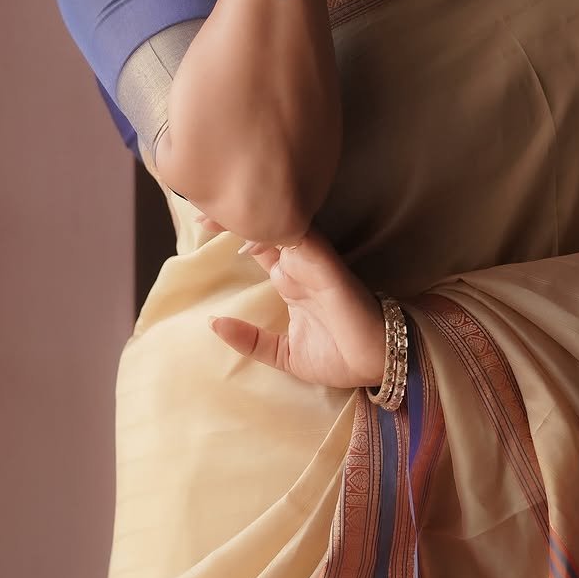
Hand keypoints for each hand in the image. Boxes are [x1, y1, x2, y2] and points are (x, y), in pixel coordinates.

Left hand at [202, 219, 386, 390]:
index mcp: (291, 279)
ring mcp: (314, 265)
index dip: (234, 229)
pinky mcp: (327, 270)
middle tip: (201, 210)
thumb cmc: (338, 357)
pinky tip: (251, 237)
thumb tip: (213, 324)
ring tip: (216, 216)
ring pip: (282, 226)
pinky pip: (304, 241)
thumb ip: (250, 340)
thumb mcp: (283, 354)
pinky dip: (279, 234)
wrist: (377, 367)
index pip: (259, 243)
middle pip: (266, 227)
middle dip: (236, 215)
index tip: (203, 223)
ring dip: (253, 219)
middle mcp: (301, 266)